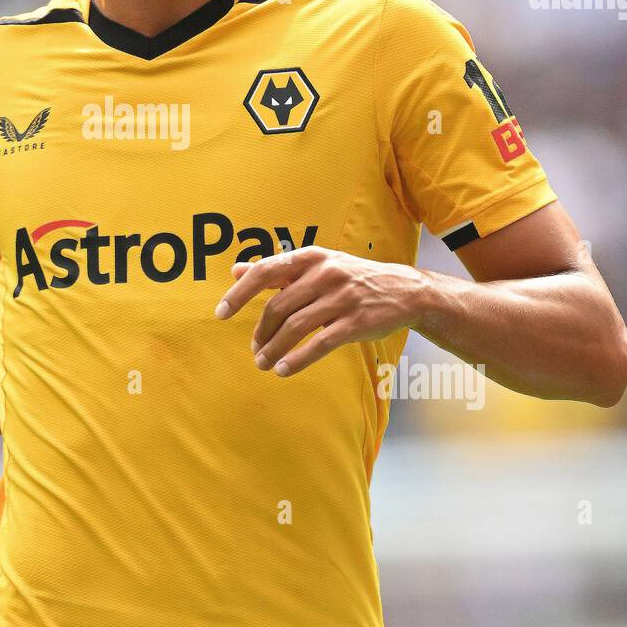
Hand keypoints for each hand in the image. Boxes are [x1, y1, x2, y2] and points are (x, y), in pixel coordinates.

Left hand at [213, 246, 426, 375]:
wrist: (406, 291)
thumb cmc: (351, 278)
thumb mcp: (316, 265)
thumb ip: (277, 270)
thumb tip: (236, 269)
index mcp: (311, 257)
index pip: (265, 271)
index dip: (239, 293)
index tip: (220, 313)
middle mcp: (325, 273)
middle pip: (278, 306)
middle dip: (260, 332)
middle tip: (254, 349)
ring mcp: (342, 298)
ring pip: (295, 327)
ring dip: (274, 349)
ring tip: (263, 363)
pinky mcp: (356, 322)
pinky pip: (319, 344)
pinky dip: (297, 359)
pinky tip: (284, 370)